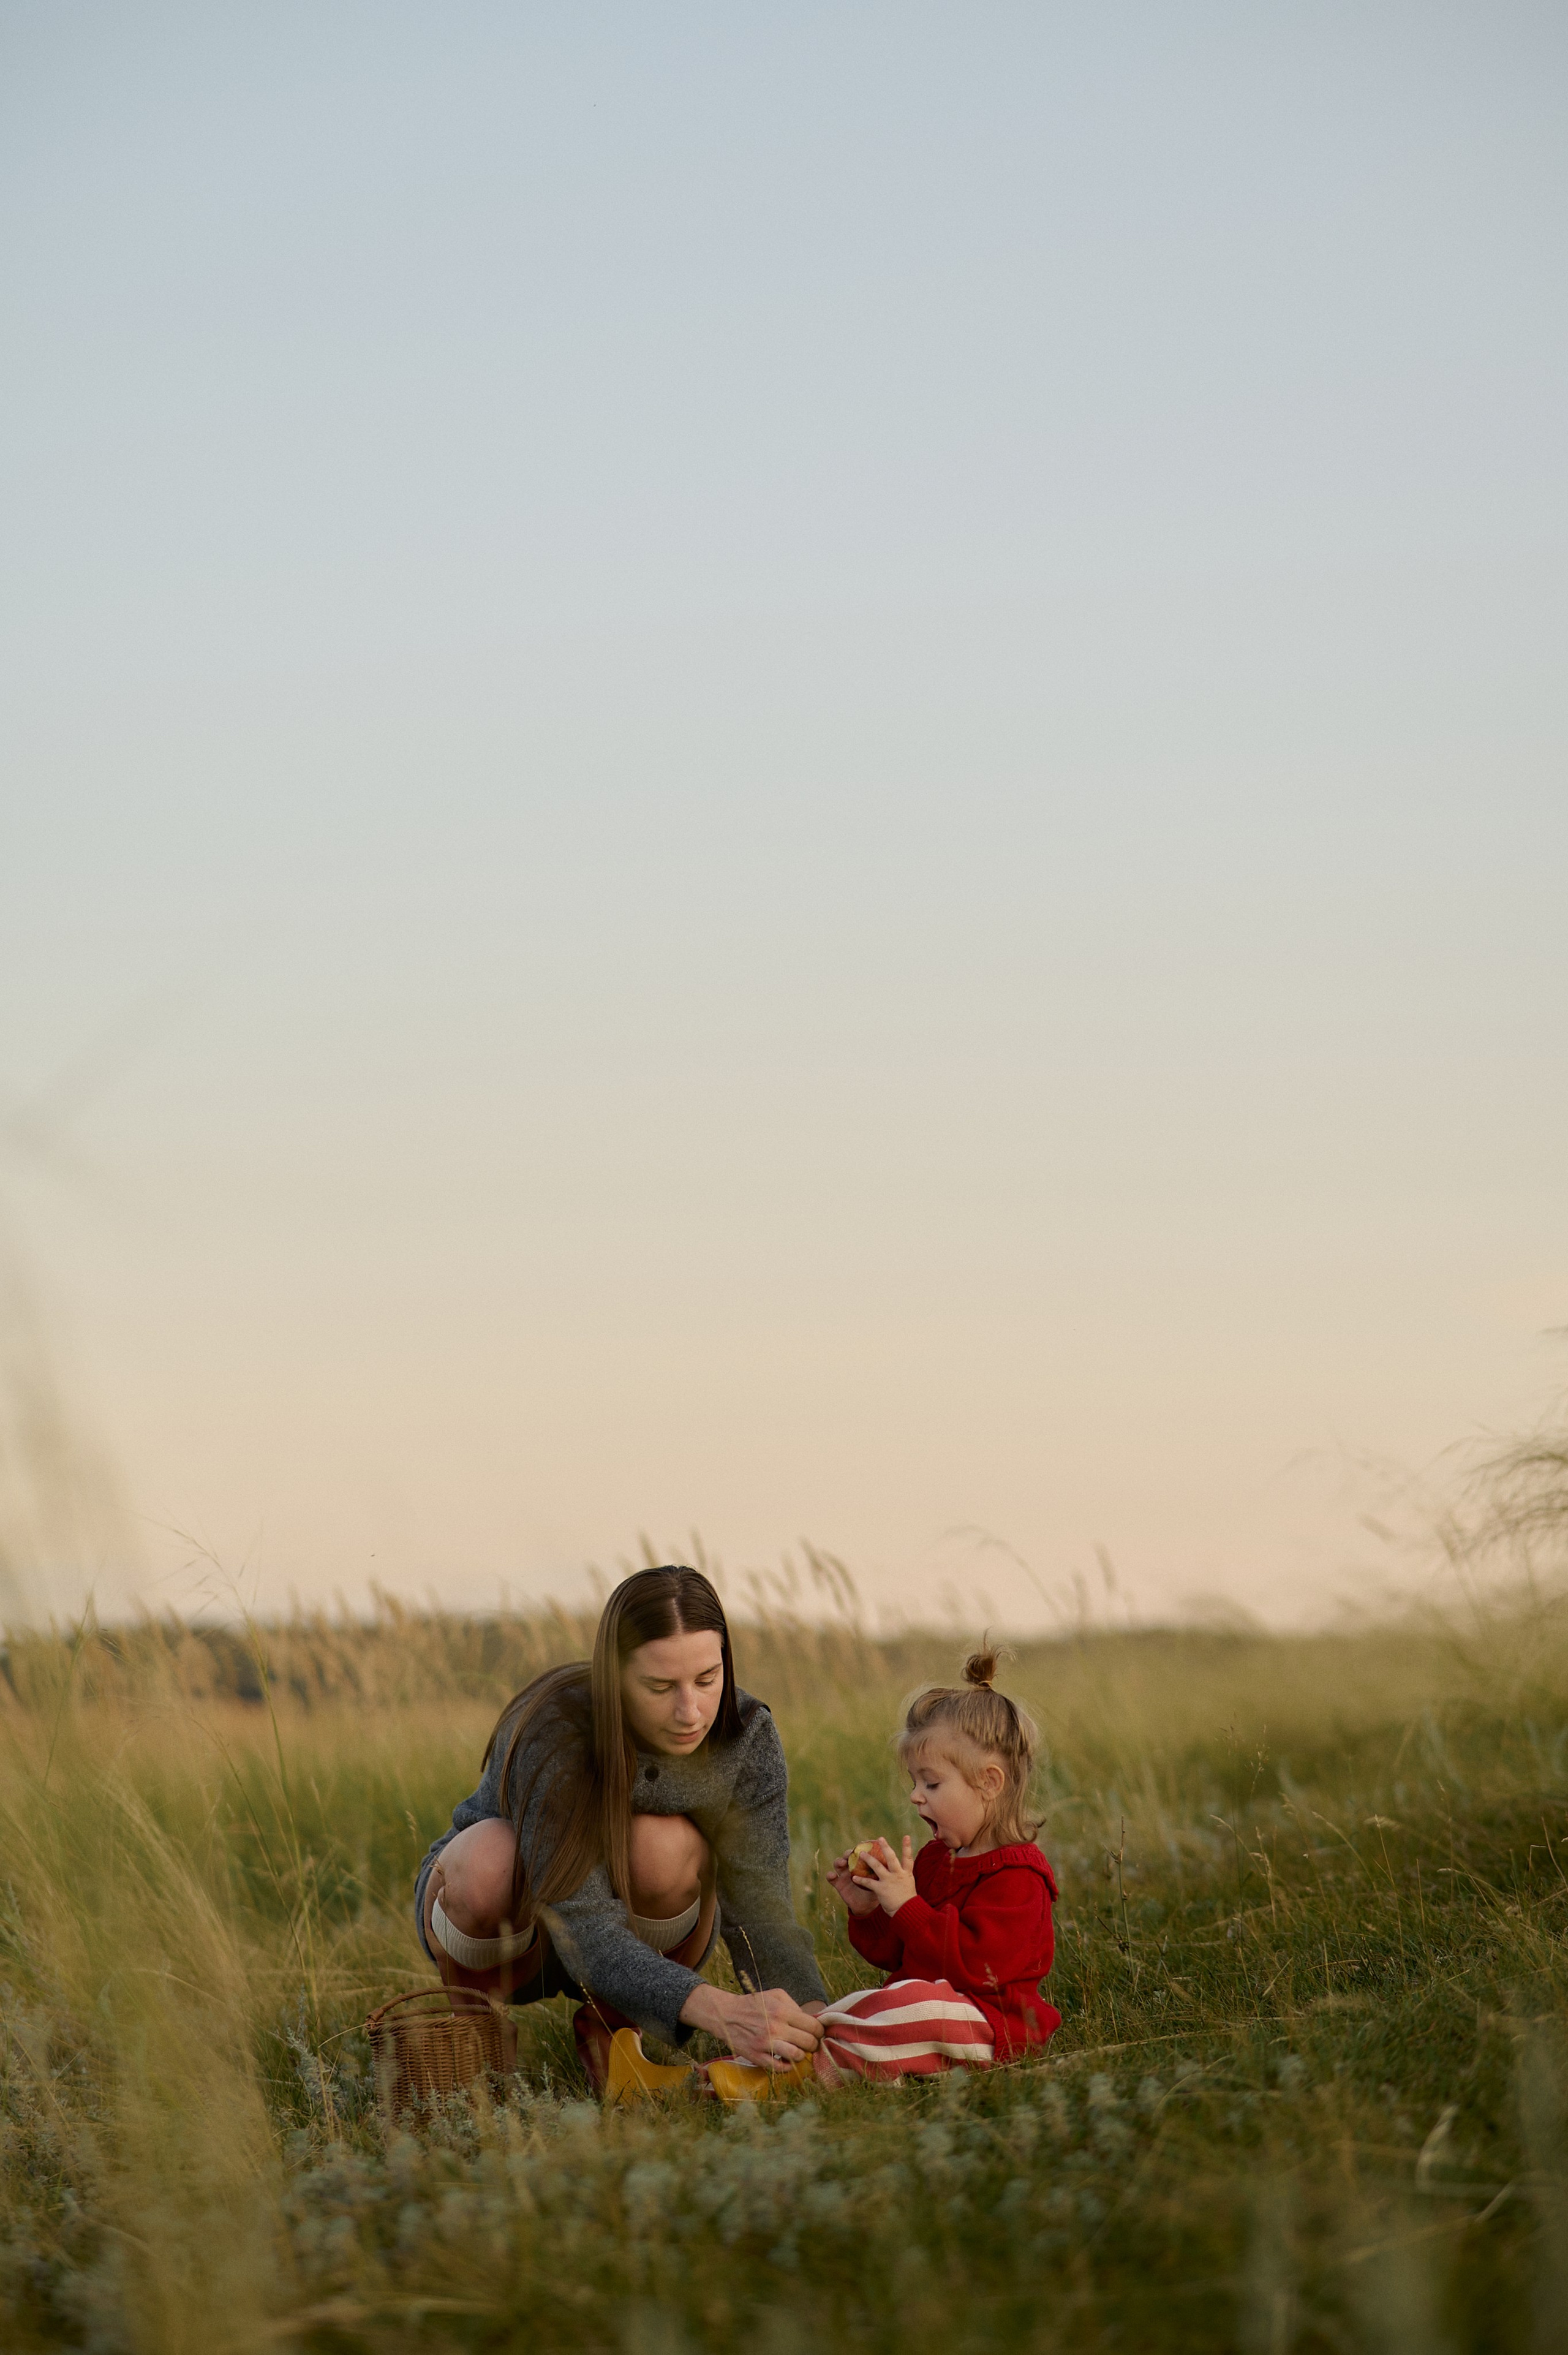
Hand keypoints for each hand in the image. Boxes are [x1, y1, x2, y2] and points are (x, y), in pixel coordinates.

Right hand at [679, 1983, 823, 2067]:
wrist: (726, 2015)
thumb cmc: (754, 2004)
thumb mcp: (775, 1995)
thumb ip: (794, 2005)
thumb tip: (810, 2020)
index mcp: (782, 2011)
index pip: (813, 2026)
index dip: (819, 2031)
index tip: (817, 2033)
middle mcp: (775, 2027)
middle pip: (808, 2042)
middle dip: (813, 2044)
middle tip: (810, 2044)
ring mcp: (766, 2044)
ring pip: (796, 2056)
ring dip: (802, 2055)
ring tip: (799, 2052)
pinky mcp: (757, 2057)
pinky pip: (780, 2068)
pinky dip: (787, 2066)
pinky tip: (786, 2060)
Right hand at [826, 1848, 880, 1915]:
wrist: (868, 1907)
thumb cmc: (876, 1891)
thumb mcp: (882, 1882)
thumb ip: (885, 1874)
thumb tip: (895, 1864)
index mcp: (863, 1864)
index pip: (860, 1852)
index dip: (860, 1847)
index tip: (861, 1845)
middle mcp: (852, 1867)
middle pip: (848, 1856)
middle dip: (848, 1853)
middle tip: (850, 1854)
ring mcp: (844, 1874)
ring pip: (838, 1863)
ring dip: (839, 1861)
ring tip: (842, 1863)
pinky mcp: (838, 1884)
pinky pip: (831, 1878)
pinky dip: (830, 1875)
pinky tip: (831, 1875)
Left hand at [859, 1833, 916, 1915]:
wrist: (907, 1912)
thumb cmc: (908, 1900)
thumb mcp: (909, 1884)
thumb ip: (904, 1876)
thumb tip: (903, 1869)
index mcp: (906, 1873)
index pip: (908, 1858)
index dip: (907, 1847)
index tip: (906, 1836)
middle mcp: (898, 1875)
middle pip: (891, 1858)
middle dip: (885, 1847)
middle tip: (880, 1838)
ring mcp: (889, 1881)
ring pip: (877, 1866)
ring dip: (868, 1859)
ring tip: (861, 1853)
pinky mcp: (881, 1889)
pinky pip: (869, 1882)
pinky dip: (861, 1880)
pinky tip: (854, 1877)